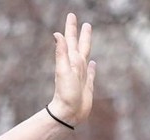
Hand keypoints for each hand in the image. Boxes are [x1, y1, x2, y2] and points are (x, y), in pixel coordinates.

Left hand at [47, 13, 95, 127]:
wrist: (68, 113)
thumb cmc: (65, 93)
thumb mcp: (63, 70)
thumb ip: (60, 53)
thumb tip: (56, 34)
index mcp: (71, 61)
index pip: (71, 40)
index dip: (71, 28)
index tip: (71, 15)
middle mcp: (76, 66)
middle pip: (78, 45)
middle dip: (78, 33)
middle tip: (80, 21)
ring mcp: (81, 75)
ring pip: (85, 55)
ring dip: (85, 45)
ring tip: (87, 37)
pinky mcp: (87, 85)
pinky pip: (91, 73)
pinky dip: (92, 67)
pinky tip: (93, 63)